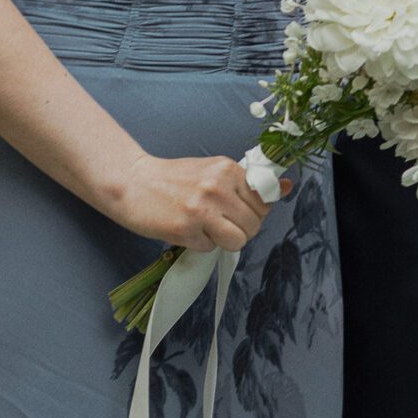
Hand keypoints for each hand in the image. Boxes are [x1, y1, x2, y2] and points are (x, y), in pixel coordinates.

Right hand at [104, 153, 282, 253]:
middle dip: (240, 229)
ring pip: (238, 240)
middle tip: (218, 222)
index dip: (253, 211)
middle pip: (254, 224)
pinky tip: (186, 230)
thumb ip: (247, 183)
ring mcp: (202, 209)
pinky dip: (201, 244)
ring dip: (224, 240)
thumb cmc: (174, 179)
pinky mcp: (185, 229)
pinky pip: (211, 248)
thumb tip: (286, 187)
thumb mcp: (213, 171)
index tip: (238, 210)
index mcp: (229, 169)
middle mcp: (218, 187)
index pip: (265, 201)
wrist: (131, 182)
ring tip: (206, 229)